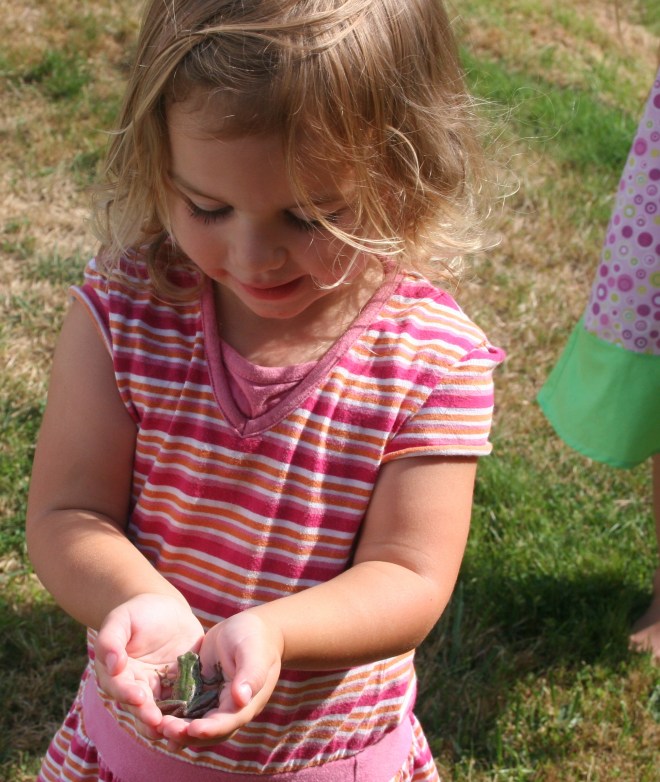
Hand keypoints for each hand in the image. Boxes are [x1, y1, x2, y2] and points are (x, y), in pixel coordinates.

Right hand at [94, 593, 204, 739]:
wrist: (165, 609)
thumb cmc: (137, 612)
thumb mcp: (121, 619)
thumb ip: (111, 640)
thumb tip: (113, 665)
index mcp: (118, 674)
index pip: (120, 687)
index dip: (128, 694)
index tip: (139, 697)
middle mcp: (137, 687)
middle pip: (140, 707)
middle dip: (148, 716)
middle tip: (158, 722)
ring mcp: (160, 690)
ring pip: (162, 711)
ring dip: (168, 722)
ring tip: (177, 729)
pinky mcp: (181, 687)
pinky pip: (185, 701)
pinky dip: (190, 711)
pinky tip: (199, 716)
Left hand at [159, 611, 282, 746]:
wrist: (251, 627)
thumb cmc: (255, 637)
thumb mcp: (253, 651)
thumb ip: (250, 674)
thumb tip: (241, 698)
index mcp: (245, 702)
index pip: (227, 721)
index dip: (210, 729)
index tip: (193, 729)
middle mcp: (228, 708)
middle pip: (208, 729)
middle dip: (187, 733)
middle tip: (166, 729)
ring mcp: (213, 701)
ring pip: (194, 722)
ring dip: (177, 727)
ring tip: (158, 727)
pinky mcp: (200, 691)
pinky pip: (186, 708)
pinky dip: (172, 713)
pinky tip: (154, 714)